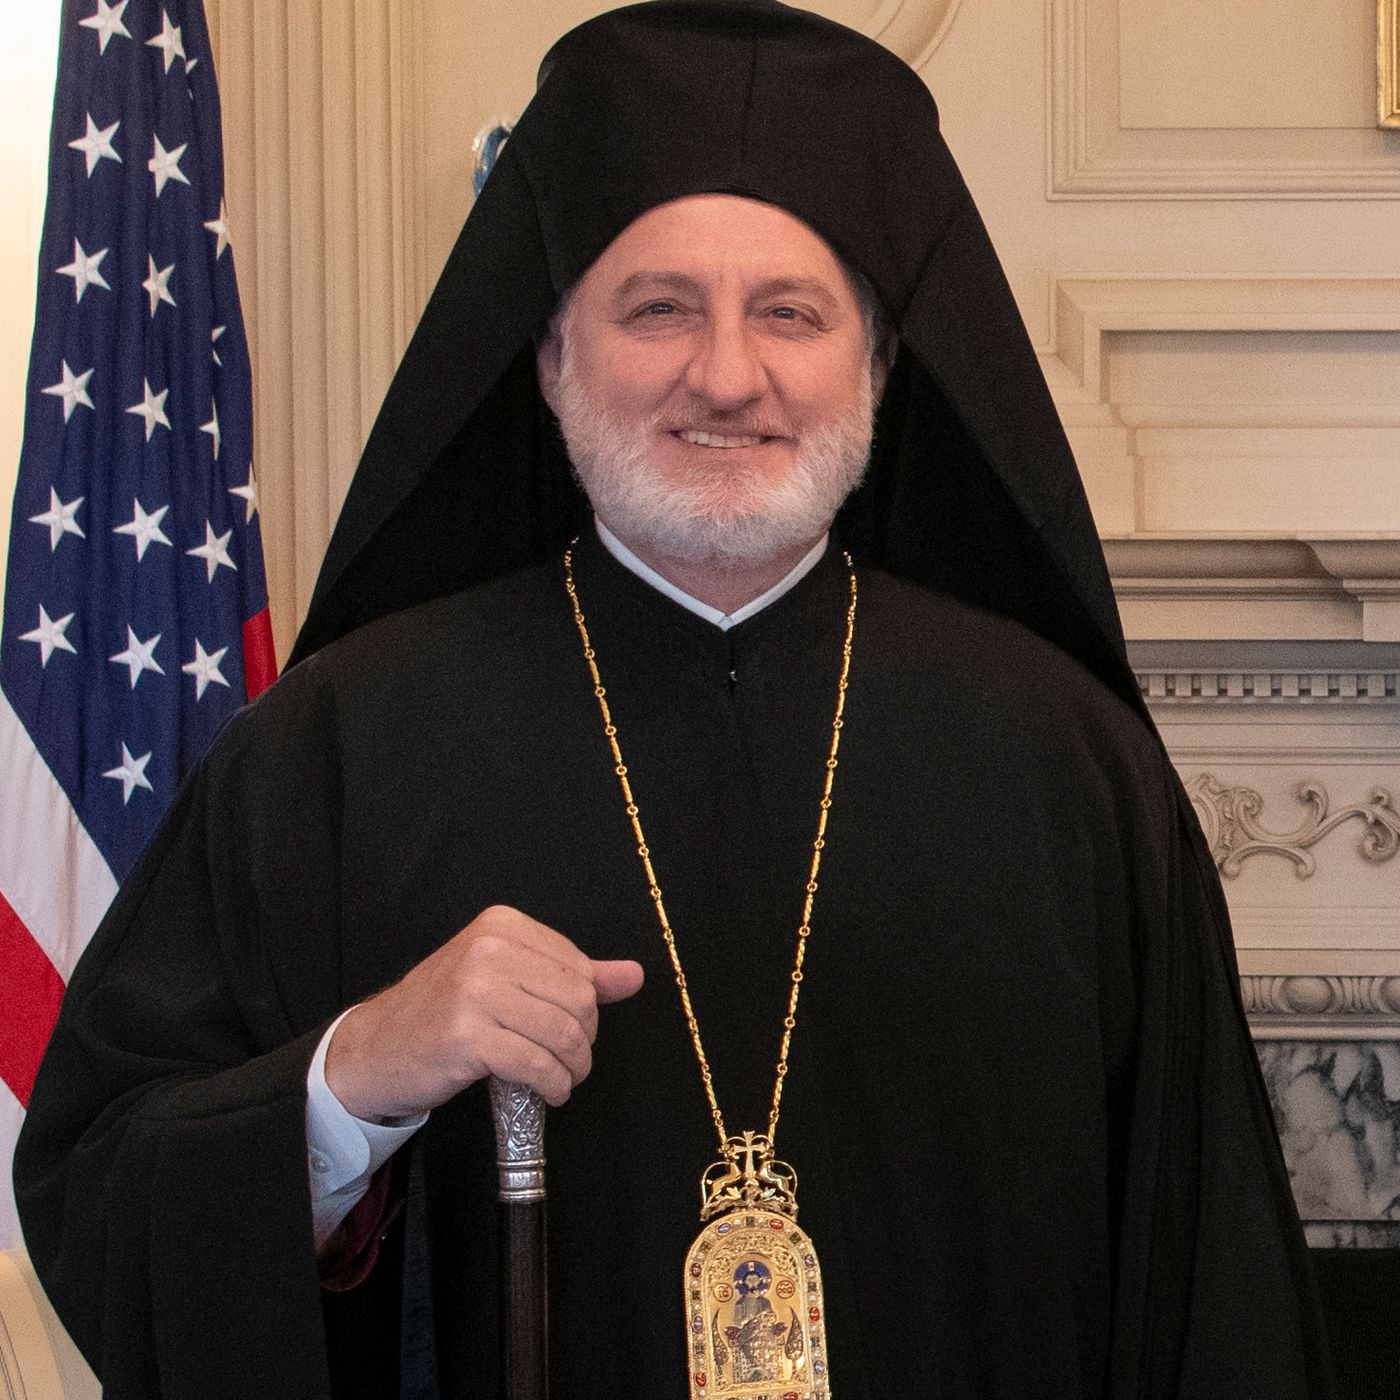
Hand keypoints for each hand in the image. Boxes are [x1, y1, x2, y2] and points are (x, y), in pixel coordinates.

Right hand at [324, 905, 643, 1119]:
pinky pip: (537, 1064)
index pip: (577, 965)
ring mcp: (476, 991)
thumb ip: (571, 974)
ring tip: (564, 1079)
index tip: (572, 1027)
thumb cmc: (444, 1010)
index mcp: (500, 925)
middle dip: (584, 1038)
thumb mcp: (505, 976)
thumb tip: (634, 976)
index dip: (586, 1005)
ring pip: (561, 1032)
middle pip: (577, 998)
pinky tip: (550, 1091)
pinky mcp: (468, 1036)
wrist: (376, 1047)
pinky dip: (554, 1084)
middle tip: (571, 1059)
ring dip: (573, 1067)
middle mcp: (488, 949)